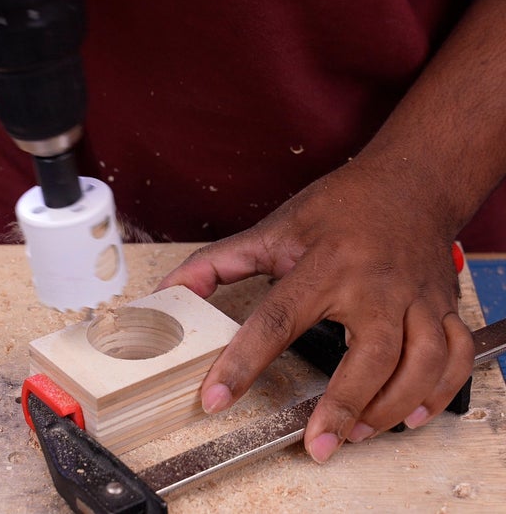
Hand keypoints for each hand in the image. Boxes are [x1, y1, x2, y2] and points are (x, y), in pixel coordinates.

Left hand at [158, 157, 474, 462]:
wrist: (410, 183)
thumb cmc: (340, 208)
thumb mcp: (274, 229)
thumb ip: (220, 263)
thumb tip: (172, 291)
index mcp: (325, 264)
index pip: (276, 319)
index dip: (243, 362)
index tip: (216, 399)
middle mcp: (375, 283)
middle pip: (369, 352)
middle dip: (343, 404)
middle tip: (317, 444)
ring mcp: (416, 297)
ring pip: (420, 362)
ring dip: (391, 406)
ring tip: (355, 435)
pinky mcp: (444, 307)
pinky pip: (455, 356)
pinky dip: (440, 392)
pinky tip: (410, 415)